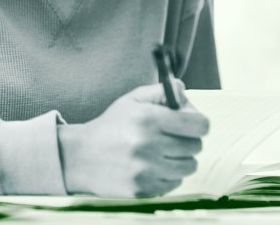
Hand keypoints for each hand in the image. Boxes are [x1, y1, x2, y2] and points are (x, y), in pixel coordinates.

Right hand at [58, 80, 208, 197]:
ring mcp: (146, 170)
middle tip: (172, 138)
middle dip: (187, 140)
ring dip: (180, 159)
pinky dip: (168, 175)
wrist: (80, 156)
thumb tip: (183, 90)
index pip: (199, 125)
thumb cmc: (111, 126)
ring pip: (189, 167)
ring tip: (161, 153)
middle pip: (196, 146)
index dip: (198, 123)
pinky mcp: (144, 189)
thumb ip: (160, 92)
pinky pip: (175, 183)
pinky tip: (151, 167)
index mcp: (148, 119)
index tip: (190, 124)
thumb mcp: (131, 101)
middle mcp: (148, 145)